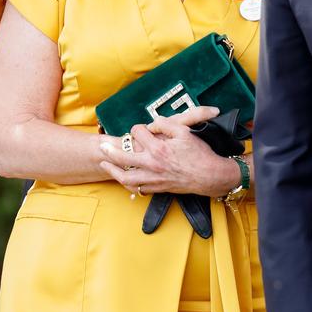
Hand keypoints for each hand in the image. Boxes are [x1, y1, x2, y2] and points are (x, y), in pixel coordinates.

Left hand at [98, 106, 240, 196]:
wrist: (209, 175)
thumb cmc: (199, 153)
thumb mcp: (185, 132)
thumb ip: (166, 124)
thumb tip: (153, 123)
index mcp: (158, 148)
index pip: (138, 134)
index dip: (139, 128)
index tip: (142, 129)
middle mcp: (152, 164)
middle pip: (123, 157)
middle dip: (111, 151)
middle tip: (102, 147)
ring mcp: (153, 178)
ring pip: (126, 177)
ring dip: (113, 171)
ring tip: (105, 165)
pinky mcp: (158, 188)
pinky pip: (138, 188)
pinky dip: (129, 184)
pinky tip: (126, 180)